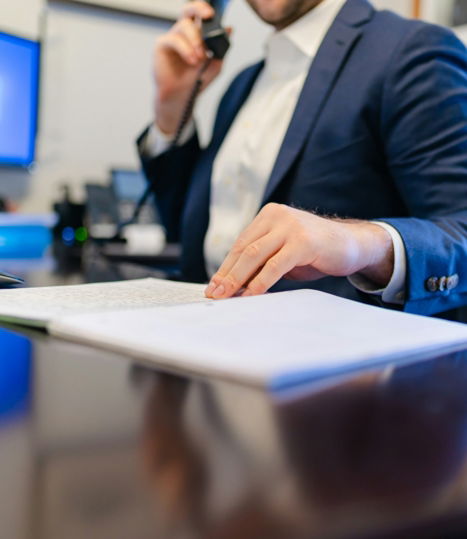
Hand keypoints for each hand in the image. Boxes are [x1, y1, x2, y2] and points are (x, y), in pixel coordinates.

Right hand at [154, 1, 225, 134]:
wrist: (181, 98)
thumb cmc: (194, 82)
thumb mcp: (214, 65)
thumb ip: (221, 48)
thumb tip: (229, 29)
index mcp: (197, 35)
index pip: (200, 14)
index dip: (206, 9)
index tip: (213, 14)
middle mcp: (184, 33)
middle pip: (189, 10)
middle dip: (199, 9)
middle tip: (208, 17)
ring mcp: (172, 38)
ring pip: (184, 25)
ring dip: (195, 40)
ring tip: (200, 58)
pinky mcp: (161, 45)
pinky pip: (174, 39)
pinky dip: (185, 49)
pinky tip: (192, 60)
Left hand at [205, 203, 393, 298]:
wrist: (352, 244)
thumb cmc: (315, 252)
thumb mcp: (283, 254)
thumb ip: (262, 263)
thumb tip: (233, 286)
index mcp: (268, 215)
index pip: (240, 244)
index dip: (225, 267)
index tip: (214, 286)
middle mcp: (277, 215)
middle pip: (243, 249)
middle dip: (227, 274)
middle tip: (215, 294)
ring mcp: (290, 226)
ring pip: (254, 255)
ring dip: (237, 279)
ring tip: (227, 296)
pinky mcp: (303, 241)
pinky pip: (274, 265)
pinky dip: (260, 282)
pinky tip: (251, 295)